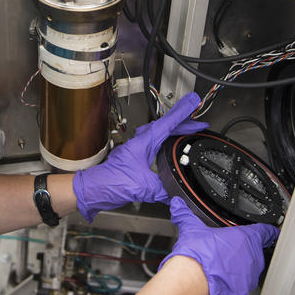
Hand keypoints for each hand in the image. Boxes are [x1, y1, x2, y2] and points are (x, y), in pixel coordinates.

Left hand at [73, 92, 207, 221]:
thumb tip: (179, 192)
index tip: (195, 102)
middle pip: (168, 126)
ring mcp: (139, 147)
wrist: (94, 189)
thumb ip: (165, 189)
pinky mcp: (138, 155)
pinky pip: (158, 142)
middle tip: (200, 123)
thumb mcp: (144, 187)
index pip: (169, 122)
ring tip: (190, 132)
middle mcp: (142, 141)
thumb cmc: (111, 183)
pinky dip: (169, 141)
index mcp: (145, 141)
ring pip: (162, 133)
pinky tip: (173, 147)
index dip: (184, 112)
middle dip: (186, 123)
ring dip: (177, 131)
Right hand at [163, 197, 279, 294]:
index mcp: (246, 238)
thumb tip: (178, 205)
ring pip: (249, 273)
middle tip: (227, 253)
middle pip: (255, 253)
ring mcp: (248, 278)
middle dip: (243, 253)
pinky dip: (233, 293)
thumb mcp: (191, 229)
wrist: (191, 282)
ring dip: (238, 273)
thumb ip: (186, 215)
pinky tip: (220, 290)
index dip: (268, 230)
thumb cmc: (197, 255)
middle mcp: (252, 258)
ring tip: (220, 271)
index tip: (270, 230)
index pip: (266, 231)